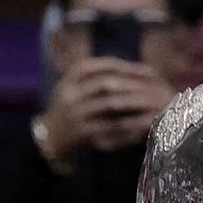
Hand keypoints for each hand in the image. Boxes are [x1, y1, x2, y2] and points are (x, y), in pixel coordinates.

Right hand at [39, 58, 173, 158]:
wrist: (50, 137)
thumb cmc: (68, 109)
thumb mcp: (75, 86)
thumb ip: (95, 76)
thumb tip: (129, 68)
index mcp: (70, 77)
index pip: (100, 65)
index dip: (124, 65)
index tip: (143, 68)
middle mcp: (71, 92)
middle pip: (105, 82)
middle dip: (131, 83)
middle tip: (152, 86)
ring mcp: (76, 113)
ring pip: (109, 104)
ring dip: (132, 103)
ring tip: (151, 103)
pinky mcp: (83, 132)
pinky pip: (110, 126)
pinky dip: (127, 124)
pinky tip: (142, 124)